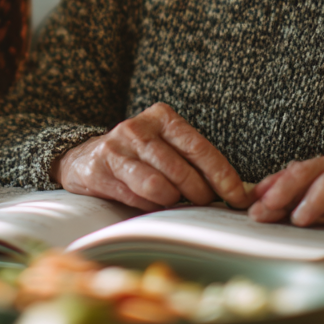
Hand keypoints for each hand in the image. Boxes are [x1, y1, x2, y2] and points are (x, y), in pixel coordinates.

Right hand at [50, 102, 248, 210]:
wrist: (84, 160)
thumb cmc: (138, 159)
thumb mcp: (166, 150)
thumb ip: (195, 165)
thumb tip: (239, 193)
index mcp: (162, 117)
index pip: (200, 149)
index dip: (223, 177)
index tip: (238, 198)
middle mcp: (138, 127)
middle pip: (181, 170)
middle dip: (199, 194)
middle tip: (203, 206)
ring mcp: (117, 147)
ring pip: (159, 185)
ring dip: (172, 202)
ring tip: (173, 203)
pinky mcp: (100, 169)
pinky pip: (135, 197)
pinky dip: (148, 206)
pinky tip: (149, 204)